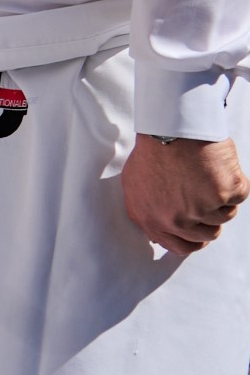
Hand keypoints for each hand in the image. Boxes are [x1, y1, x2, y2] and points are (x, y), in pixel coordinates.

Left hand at [124, 135, 246, 253]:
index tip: (202, 231)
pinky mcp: (223, 194)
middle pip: (207, 235)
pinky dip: (233, 182)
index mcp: (150, 219)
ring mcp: (200, 208)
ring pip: (225, 215)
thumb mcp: (135, 185)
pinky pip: (238, 197)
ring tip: (206, 174)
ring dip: (221, 197)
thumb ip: (147, 212)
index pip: (179, 247)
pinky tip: (217, 167)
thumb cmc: (154, 151)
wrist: (171, 127)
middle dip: (211, 218)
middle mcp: (174, 220)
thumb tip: (157, 236)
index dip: (195, 240)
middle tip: (208, 196)